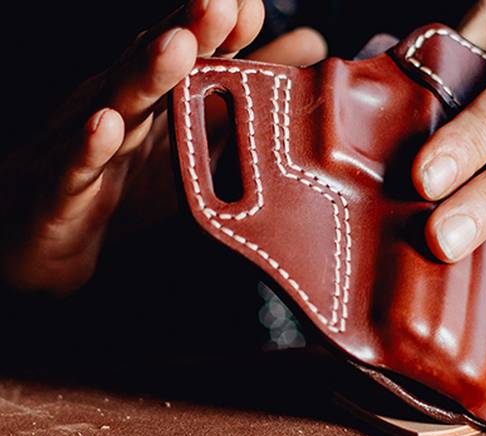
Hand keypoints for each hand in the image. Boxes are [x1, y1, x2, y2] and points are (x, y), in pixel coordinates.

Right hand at [0, 0, 326, 293]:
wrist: (40, 228)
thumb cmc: (121, 173)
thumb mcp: (193, 134)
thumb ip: (249, 90)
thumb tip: (310, 45)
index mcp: (156, 94)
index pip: (191, 50)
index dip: (221, 26)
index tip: (251, 3)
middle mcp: (123, 106)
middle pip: (155, 62)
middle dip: (189, 28)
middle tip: (222, 1)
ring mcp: (90, 143)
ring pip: (117, 103)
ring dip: (148, 74)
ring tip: (179, 47)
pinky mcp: (63, 190)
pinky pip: (75, 167)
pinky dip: (90, 147)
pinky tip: (106, 126)